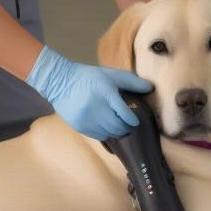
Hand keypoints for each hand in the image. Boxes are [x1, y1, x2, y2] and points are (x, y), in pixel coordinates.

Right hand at [27, 46, 152, 139]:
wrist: (59, 82)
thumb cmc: (89, 77)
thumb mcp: (110, 75)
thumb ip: (131, 81)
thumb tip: (151, 88)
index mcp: (105, 92)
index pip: (124, 113)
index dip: (132, 120)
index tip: (135, 121)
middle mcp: (95, 107)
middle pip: (117, 127)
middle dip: (126, 128)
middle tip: (128, 125)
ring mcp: (86, 118)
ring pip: (108, 134)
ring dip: (116, 132)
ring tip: (118, 127)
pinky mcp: (79, 126)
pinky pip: (98, 136)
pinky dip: (105, 134)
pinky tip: (105, 127)